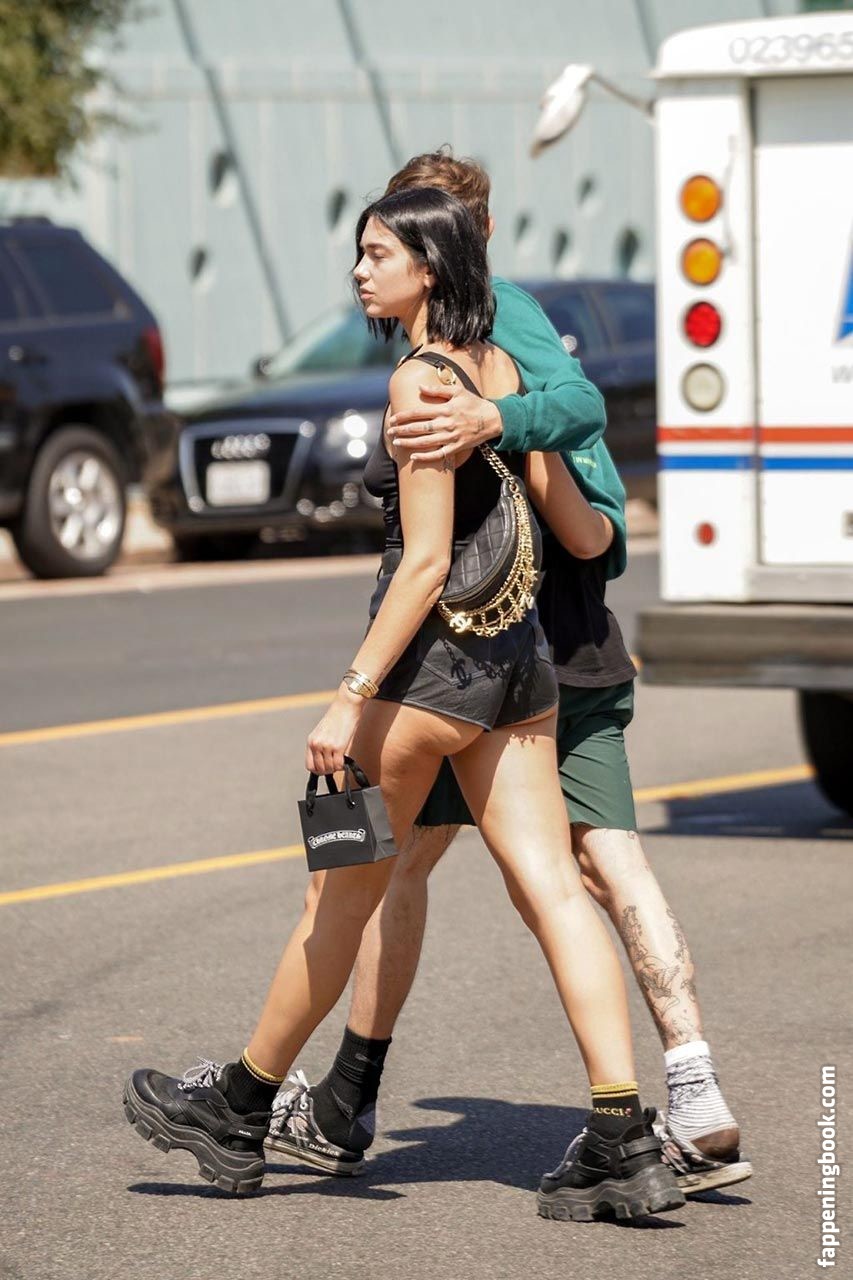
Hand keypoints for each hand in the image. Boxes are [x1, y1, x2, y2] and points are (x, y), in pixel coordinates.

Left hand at [305, 687, 362, 775]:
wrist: (346, 706)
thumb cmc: (337, 718)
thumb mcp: (322, 732)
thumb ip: (320, 746)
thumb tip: (324, 762)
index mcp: (311, 741)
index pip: (309, 765)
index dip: (317, 770)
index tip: (325, 768)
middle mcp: (316, 745)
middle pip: (319, 769)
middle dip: (328, 770)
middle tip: (335, 765)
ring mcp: (326, 746)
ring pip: (329, 768)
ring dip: (336, 768)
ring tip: (340, 760)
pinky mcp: (338, 747)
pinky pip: (338, 765)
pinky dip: (342, 766)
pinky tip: (345, 760)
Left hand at [387, 384, 501, 461]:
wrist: (492, 420)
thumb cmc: (473, 404)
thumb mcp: (457, 391)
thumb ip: (438, 390)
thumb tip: (420, 387)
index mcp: (444, 409)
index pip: (419, 413)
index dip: (404, 416)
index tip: (393, 418)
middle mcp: (446, 424)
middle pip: (419, 428)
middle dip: (402, 430)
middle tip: (390, 432)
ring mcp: (450, 437)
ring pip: (425, 442)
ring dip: (409, 443)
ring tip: (397, 443)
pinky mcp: (456, 448)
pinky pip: (438, 455)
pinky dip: (425, 456)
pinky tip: (414, 456)